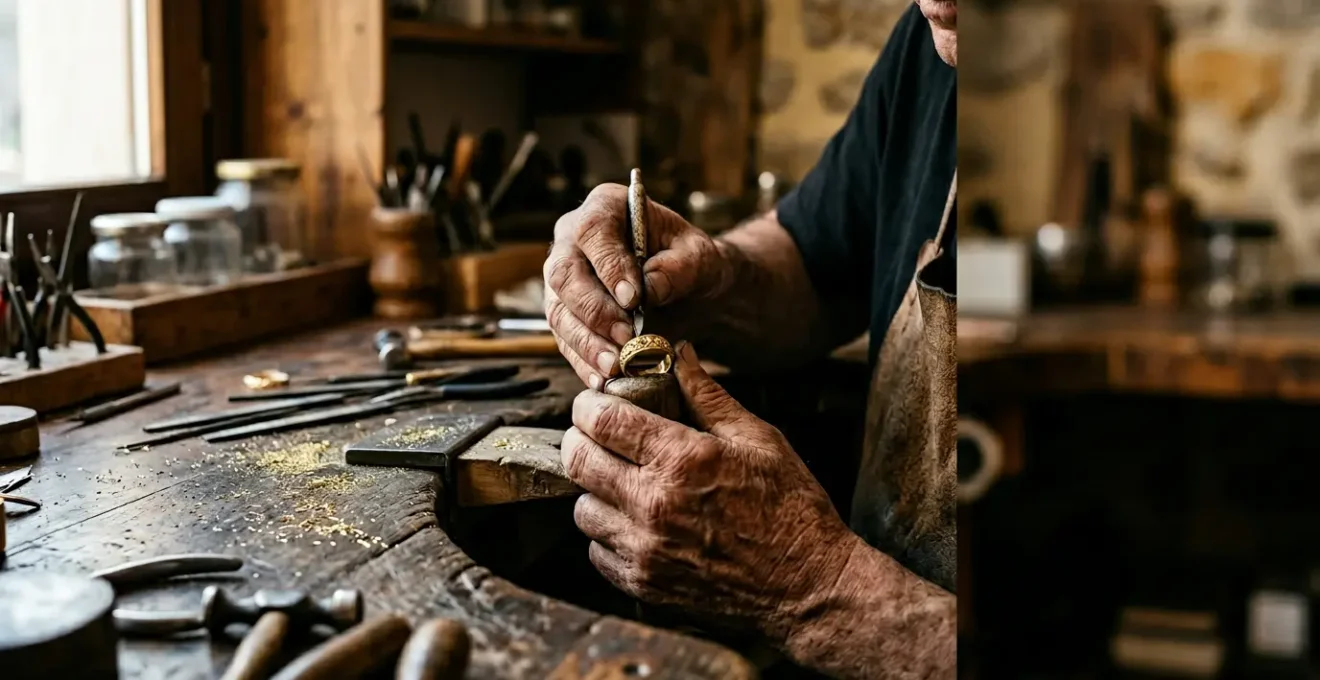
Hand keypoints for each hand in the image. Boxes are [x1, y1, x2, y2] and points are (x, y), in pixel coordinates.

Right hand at [544, 184, 726, 388]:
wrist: (690, 287)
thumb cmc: (692, 262)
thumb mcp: (700, 257)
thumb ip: (679, 267)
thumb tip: (650, 288)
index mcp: (605, 208)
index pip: (593, 233)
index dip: (609, 266)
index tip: (633, 299)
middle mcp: (572, 239)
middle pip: (563, 274)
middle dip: (594, 311)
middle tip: (626, 339)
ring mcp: (563, 278)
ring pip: (558, 311)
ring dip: (586, 343)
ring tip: (615, 366)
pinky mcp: (565, 312)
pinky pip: (564, 339)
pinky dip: (582, 361)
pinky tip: (602, 378)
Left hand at [560, 342, 857, 640]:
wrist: (806, 585)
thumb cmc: (790, 508)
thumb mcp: (757, 438)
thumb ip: (707, 395)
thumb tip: (679, 354)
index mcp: (682, 459)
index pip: (602, 419)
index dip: (591, 403)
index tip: (597, 402)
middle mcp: (654, 504)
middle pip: (577, 460)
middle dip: (583, 439)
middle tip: (602, 437)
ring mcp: (644, 549)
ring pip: (582, 508)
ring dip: (597, 491)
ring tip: (626, 484)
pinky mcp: (643, 584)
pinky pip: (597, 551)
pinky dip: (609, 535)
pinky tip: (638, 524)